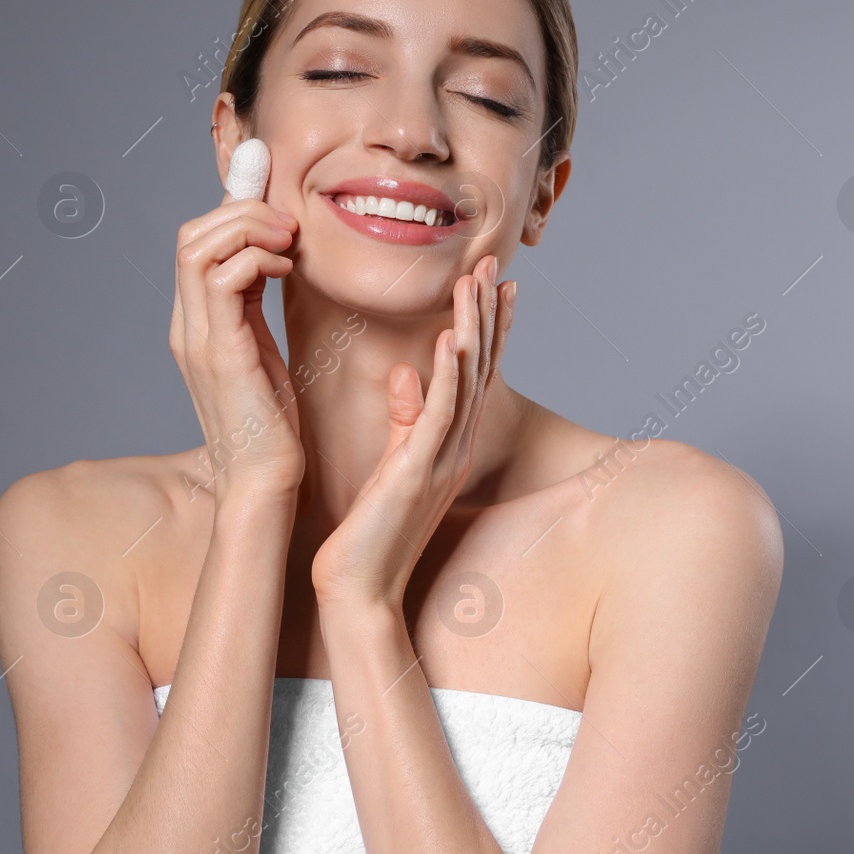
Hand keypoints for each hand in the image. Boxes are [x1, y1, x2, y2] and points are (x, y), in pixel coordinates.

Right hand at [168, 143, 304, 500]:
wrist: (265, 486)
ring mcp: (196, 338)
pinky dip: (256, 259)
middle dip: (241, 210)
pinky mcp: (217, 352)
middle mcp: (187, 326)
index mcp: (198, 325)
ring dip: (248, 228)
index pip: (198, 245)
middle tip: (288, 224)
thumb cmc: (274, 430)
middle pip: (190, 234)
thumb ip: (259, 309)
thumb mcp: (267, 354)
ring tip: (289, 242)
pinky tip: (288, 271)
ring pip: (198, 245)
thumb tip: (276, 263)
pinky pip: (221, 276)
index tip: (273, 195)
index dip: (233, 211)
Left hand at [310, 253, 514, 612]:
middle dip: (487, 313)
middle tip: (492, 263)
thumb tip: (406, 373)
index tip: (494, 281)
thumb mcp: (392, 466)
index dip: (487, 326)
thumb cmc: (369, 534)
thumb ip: (404, 420)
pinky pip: (440, 415)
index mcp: (449, 444)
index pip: (474, 374)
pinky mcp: (419, 472)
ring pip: (467, 383)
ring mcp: (443, 460)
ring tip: (476, 282)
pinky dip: (448, 375)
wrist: (359, 590)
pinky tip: (452, 338)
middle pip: (480, 368)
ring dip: (474, 329)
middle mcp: (456, 448)